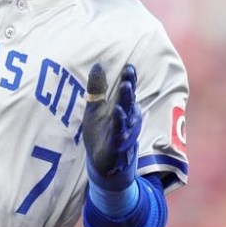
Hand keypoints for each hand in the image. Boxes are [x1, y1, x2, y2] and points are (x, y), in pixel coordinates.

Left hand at [82, 63, 141, 191]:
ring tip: (125, 88)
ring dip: (126, 103)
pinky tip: (118, 113)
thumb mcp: (96, 107)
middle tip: (128, 77)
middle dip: (129, 89)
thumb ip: (97, 87)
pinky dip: (120, 124)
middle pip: (128, 101)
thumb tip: (98, 64)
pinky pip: (119, 134)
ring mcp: (123, 132)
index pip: (127, 91)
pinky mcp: (116, 146)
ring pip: (127, 116)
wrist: (101, 161)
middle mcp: (126, 118)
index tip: (129, 67)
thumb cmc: (101, 132)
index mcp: (122, 107)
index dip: (129, 79)